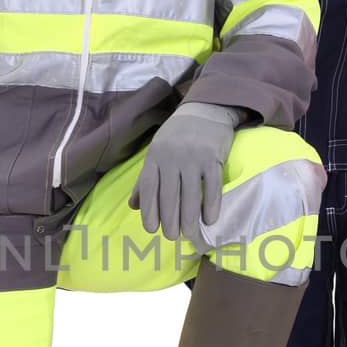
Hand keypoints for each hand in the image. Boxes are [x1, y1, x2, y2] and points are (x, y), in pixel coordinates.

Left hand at [128, 104, 243, 242]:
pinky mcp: (213, 158)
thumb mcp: (156, 153)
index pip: (149, 189)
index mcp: (154, 157)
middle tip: (172, 237)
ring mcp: (193, 158)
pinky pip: (212, 188)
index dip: (149, 211)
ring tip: (189, 234)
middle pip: (169, 196)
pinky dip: (211, 206)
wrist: (205, 110)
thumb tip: (134, 207)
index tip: (152, 229)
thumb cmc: (177, 137)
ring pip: (190, 196)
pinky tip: (209, 220)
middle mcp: (172, 158)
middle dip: (170, 221)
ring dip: (189, 219)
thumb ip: (145, 180)